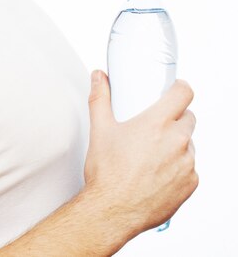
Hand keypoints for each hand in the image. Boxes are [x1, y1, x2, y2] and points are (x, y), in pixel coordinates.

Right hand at [84, 70, 197, 237]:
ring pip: (189, 144)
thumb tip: (98, 77)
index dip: (180, 88)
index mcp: (157, 123)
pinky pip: (190, 168)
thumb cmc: (107, 172)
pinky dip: (178, 166)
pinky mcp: (190, 185)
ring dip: (177, 143)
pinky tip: (159, 171)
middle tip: (156, 125)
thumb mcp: (100, 129)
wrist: (112, 210)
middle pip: (188, 118)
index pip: (183, 94)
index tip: (175, 89)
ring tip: (154, 151)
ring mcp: (186, 164)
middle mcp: (177, 142)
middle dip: (175, 117)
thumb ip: (100, 98)